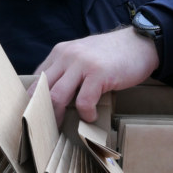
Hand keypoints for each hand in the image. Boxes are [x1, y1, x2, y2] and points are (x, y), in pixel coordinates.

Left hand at [27, 26, 158, 124]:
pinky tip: (90, 116)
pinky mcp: (99, 73)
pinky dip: (86, 114)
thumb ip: (66, 69)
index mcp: (60, 52)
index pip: (36, 78)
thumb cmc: (111, 54)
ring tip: (62, 127)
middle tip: (43, 129)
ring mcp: (82, 64)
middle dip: (40, 112)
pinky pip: (83, 101)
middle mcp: (67, 55)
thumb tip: (52, 96)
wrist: (139, 43)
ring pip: (57, 96)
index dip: (33, 100)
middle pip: (41, 89)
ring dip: (58, 116)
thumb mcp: (82, 55)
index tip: (35, 116)